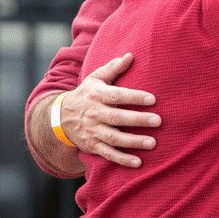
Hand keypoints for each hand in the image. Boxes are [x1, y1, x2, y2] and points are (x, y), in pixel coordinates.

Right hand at [60, 53, 160, 167]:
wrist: (60, 117)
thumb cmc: (86, 94)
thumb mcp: (95, 79)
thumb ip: (113, 68)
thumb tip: (130, 55)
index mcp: (96, 95)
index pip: (117, 96)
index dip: (134, 97)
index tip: (153, 99)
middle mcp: (94, 114)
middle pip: (117, 118)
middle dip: (138, 120)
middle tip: (158, 121)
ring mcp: (92, 131)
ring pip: (114, 138)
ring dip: (133, 141)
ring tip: (153, 143)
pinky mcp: (92, 146)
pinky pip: (108, 154)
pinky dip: (122, 159)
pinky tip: (138, 162)